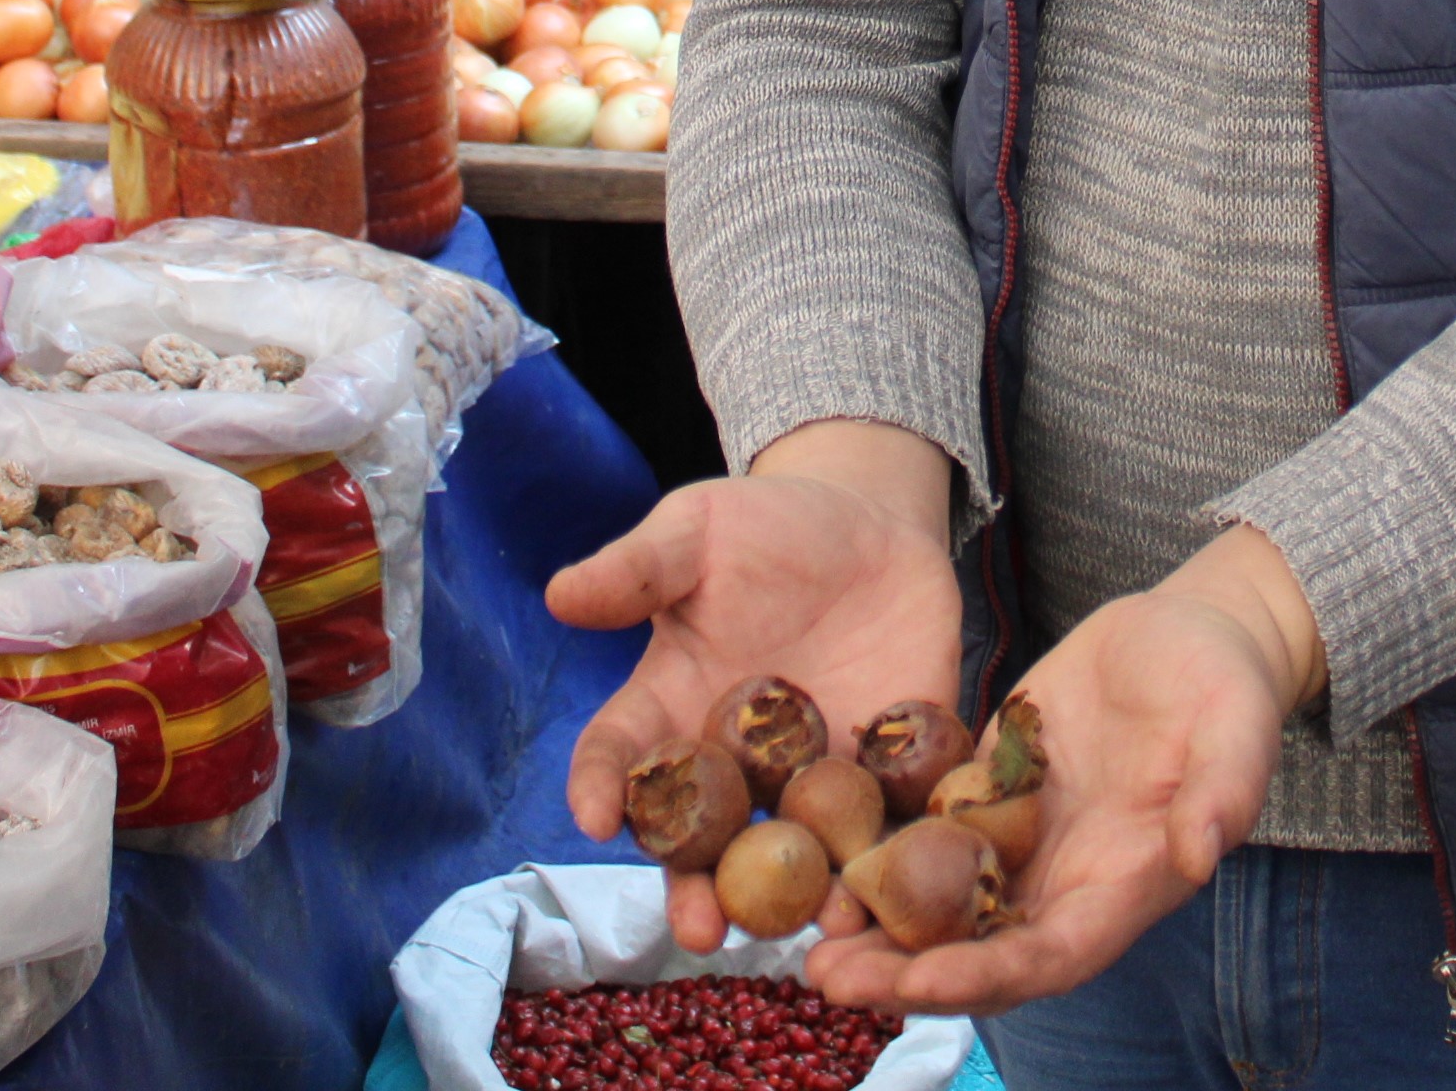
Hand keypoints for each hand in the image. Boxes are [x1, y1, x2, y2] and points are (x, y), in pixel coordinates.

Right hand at [549, 420, 964, 953]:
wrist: (872, 523)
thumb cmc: (766, 526)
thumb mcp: (698, 532)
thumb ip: (638, 568)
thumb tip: (560, 593)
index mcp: (671, 708)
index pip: (624, 758)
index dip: (602, 788)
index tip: (594, 819)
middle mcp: (734, 763)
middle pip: (705, 842)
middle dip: (699, 890)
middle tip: (701, 931)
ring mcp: (811, 777)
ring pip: (795, 853)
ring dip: (802, 897)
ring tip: (814, 926)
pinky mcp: (889, 771)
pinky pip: (887, 822)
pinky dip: (890, 855)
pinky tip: (895, 882)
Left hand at [810, 526, 1319, 1019]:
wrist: (1191, 634)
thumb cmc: (1227, 688)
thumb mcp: (1238, 733)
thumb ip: (1221, 796)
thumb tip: (1198, 856)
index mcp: (1119, 889)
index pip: (1047, 957)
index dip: (983, 977)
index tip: (918, 983)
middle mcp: (1058, 883)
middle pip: (974, 954)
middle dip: (901, 974)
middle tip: (825, 976)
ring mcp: (1015, 841)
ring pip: (934, 908)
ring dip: (873, 931)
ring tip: (803, 937)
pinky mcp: (982, 791)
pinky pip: (921, 836)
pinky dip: (871, 856)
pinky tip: (814, 851)